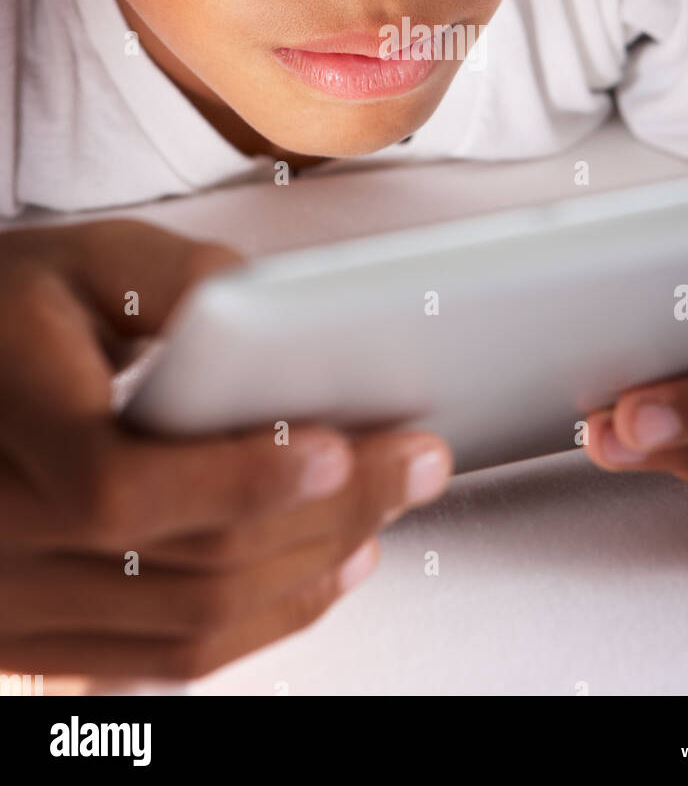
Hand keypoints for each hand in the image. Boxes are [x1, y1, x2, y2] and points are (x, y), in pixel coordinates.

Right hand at [0, 220, 452, 681]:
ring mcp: (14, 599)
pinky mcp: (40, 634)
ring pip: (185, 625)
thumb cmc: (22, 310)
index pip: (122, 488)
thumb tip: (271, 312)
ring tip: (386, 514)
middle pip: (185, 566)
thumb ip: (174, 277)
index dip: (241, 479)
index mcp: (8, 417)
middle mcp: (0, 529)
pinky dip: (258, 620)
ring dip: (306, 575)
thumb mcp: (89, 258)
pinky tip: (318, 570)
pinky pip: (161, 658)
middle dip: (325, 517)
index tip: (340, 447)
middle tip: (416, 464)